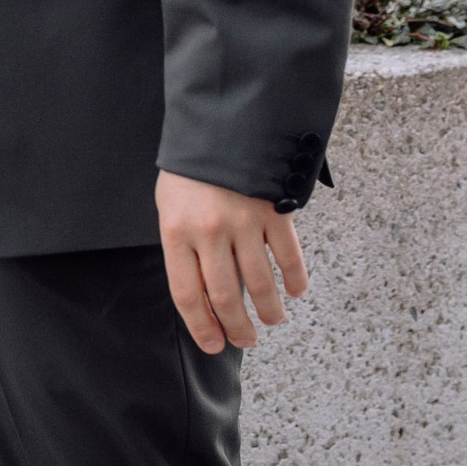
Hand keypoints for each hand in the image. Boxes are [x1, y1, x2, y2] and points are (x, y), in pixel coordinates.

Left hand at [156, 173, 308, 354]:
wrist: (222, 121)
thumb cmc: (191, 168)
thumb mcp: (171, 204)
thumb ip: (183, 245)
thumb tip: (201, 291)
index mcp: (177, 231)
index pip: (188, 294)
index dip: (201, 326)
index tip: (213, 344)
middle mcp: (210, 231)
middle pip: (226, 296)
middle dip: (237, 326)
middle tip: (246, 340)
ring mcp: (245, 222)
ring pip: (261, 283)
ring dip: (268, 310)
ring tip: (271, 321)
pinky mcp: (274, 211)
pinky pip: (288, 256)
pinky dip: (295, 279)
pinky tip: (295, 291)